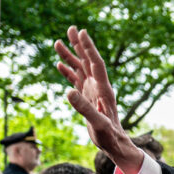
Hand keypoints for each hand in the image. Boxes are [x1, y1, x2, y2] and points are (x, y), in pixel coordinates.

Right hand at [54, 27, 141, 173]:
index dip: (89, 48)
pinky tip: (60, 64)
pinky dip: (69, 72)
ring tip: (58, 42)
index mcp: (103, 90)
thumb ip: (84, 108)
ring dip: (70, 56)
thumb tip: (69, 91)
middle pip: (88, 61)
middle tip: (71, 29)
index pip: (96, 63)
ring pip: (80, 69)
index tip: (82, 32)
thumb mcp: (97, 123)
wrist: (115, 144)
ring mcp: (93, 92)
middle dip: (79, 45)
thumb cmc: (110, 136)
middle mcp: (99, 87)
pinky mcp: (88, 98)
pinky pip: (77, 81)